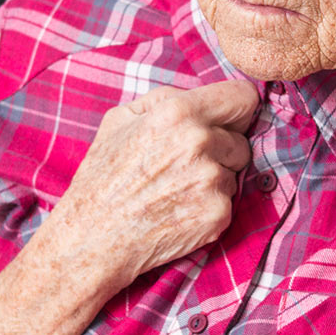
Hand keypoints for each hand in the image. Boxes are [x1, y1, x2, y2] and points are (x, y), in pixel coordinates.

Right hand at [46, 78, 258, 288]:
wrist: (92, 237)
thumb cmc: (103, 177)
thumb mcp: (119, 119)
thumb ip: (165, 99)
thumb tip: (201, 96)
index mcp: (177, 112)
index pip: (243, 97)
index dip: (236, 109)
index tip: (229, 119)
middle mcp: (199, 142)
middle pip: (242, 139)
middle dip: (221, 148)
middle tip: (184, 163)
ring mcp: (211, 180)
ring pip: (236, 171)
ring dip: (215, 178)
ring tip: (176, 188)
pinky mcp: (218, 214)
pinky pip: (229, 200)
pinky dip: (210, 204)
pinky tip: (180, 208)